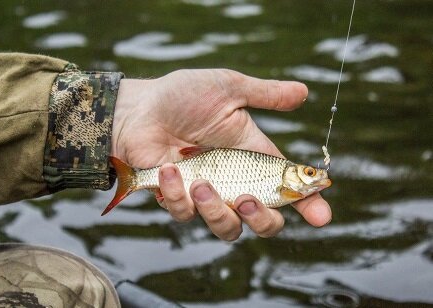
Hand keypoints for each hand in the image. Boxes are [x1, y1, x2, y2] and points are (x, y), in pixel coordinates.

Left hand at [111, 69, 330, 239]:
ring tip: (201, 182)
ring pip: (227, 228)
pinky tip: (169, 169)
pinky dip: (177, 195)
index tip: (321, 216)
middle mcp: (233, 181)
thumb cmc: (182, 96)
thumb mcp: (229, 89)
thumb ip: (266, 95)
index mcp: (252, 157)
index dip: (308, 205)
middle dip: (262, 220)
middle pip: (263, 222)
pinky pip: (185, 213)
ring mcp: (206, 194)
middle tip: (247, 199)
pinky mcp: (178, 199)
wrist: (139, 108)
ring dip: (217, 211)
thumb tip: (305, 92)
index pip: (286, 187)